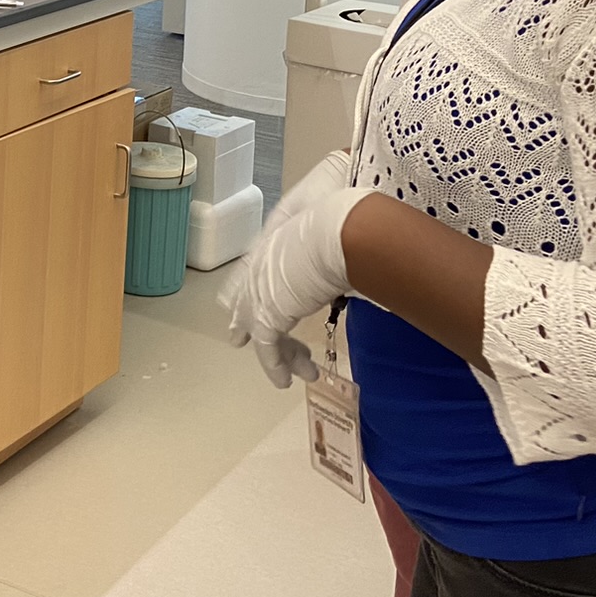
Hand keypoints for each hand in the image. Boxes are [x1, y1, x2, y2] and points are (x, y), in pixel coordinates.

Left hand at [220, 155, 370, 388]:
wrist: (342, 226)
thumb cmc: (347, 215)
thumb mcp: (339, 225)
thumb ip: (338, 244)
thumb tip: (357, 257)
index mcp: (276, 238)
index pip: (254, 266)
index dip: (248, 286)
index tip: (242, 301)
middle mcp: (262, 263)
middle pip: (248, 300)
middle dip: (247, 320)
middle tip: (238, 338)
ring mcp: (262, 289)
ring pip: (259, 328)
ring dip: (281, 352)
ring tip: (299, 371)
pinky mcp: (268, 314)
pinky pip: (267, 348)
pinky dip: (275, 366)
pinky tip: (284, 381)